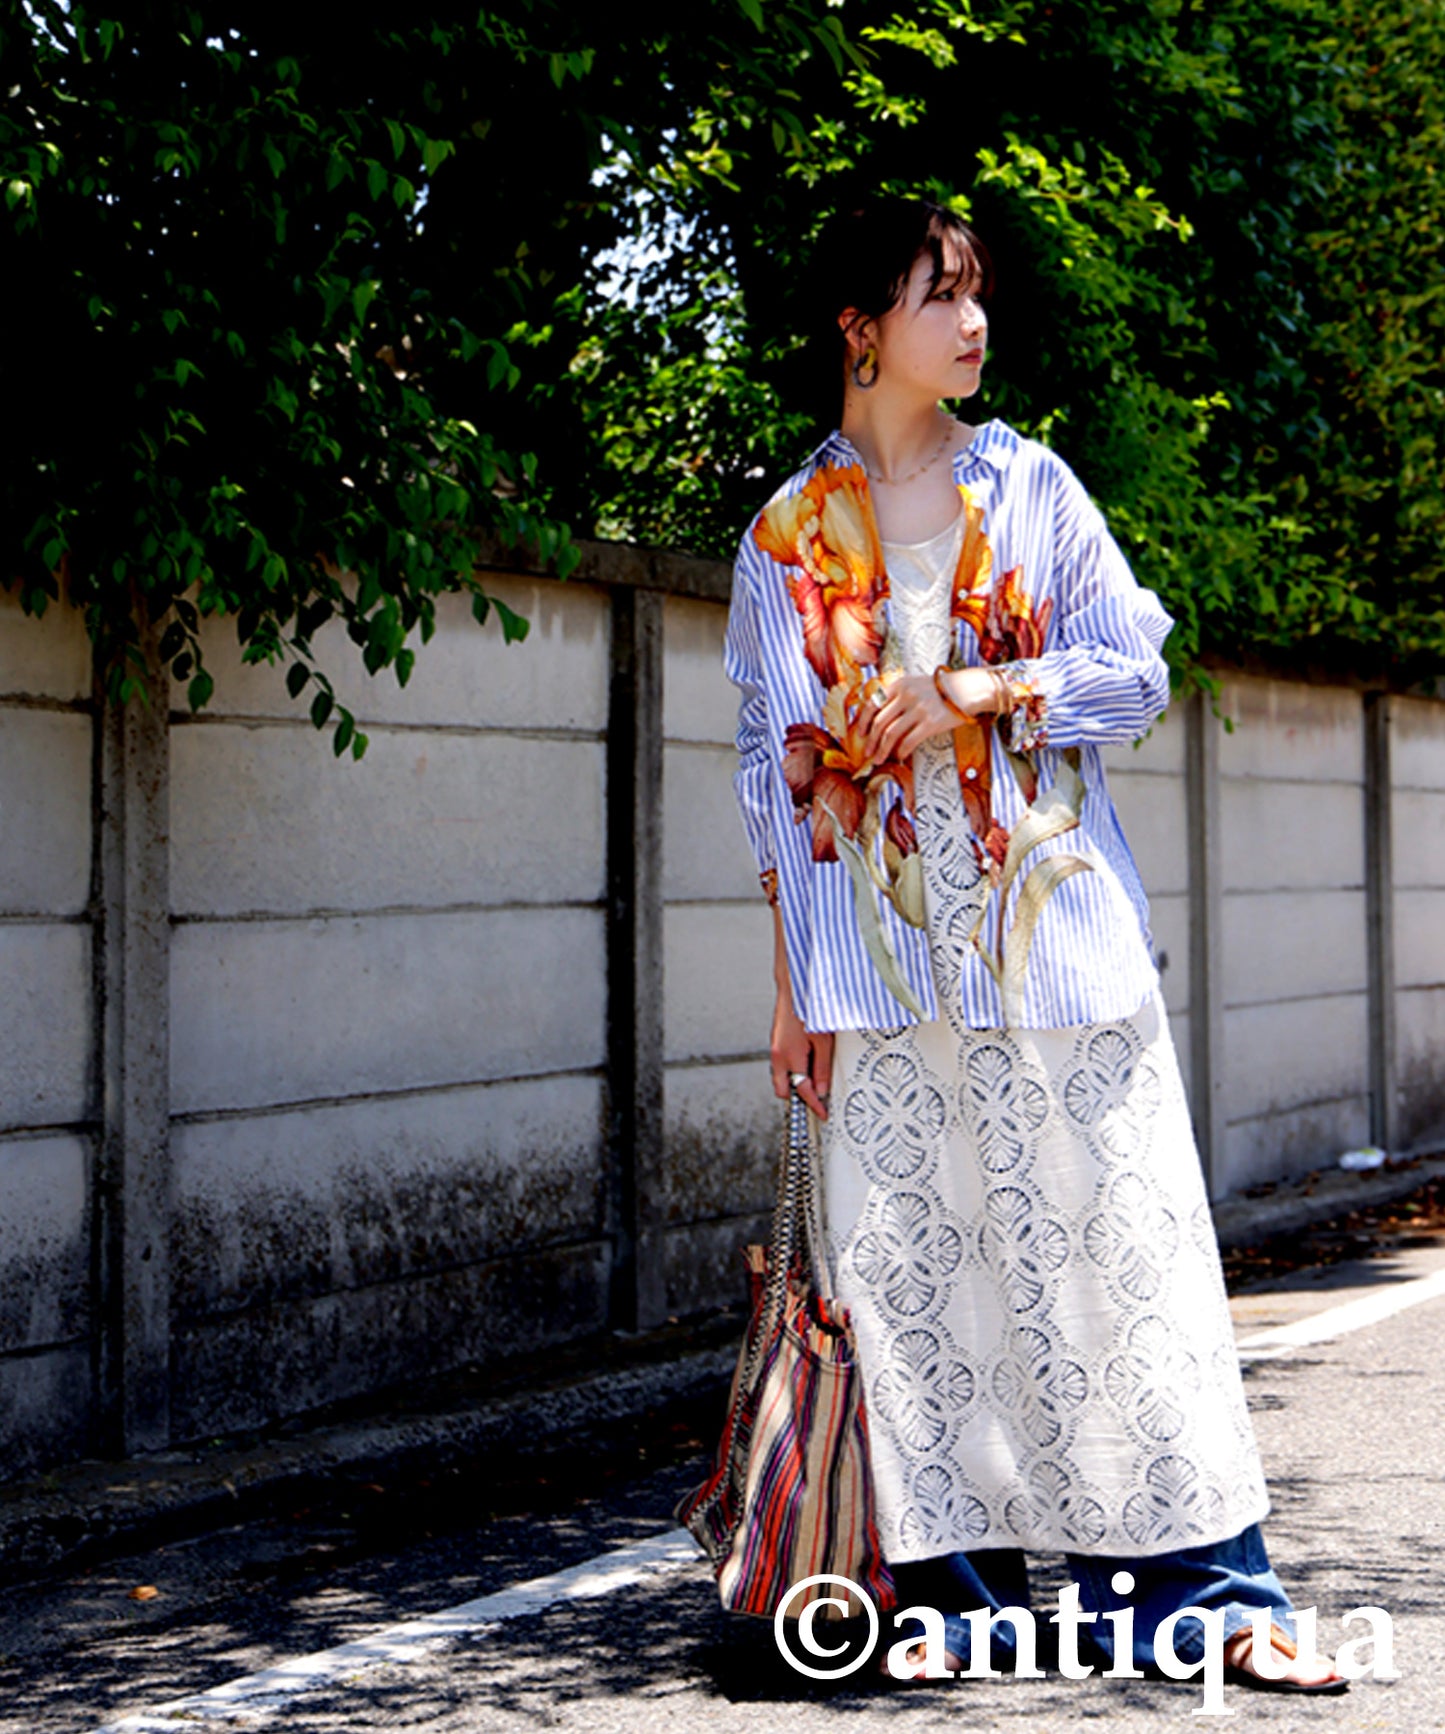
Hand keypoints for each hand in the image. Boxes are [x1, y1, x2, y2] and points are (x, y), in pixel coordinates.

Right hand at [770, 988, 833, 1120]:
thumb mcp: (824, 1040)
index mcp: (788, 1057)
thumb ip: (822, 1067)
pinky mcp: (777, 1041)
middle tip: (816, 1096)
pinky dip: (794, 1068)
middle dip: (798, 1096)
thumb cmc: (810, 1008)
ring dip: (796, 1079)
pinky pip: (783, 1063)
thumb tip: (821, 1089)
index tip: (823, 1112)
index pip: (802, 1091)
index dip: (814, 1104)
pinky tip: (808, 1058)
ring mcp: (775, 1048)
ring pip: (782, 1076)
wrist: (794, 986)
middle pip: (783, 1089)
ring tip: (815, 1072)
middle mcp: (777, 1055)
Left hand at [863, 668, 994, 761]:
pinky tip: (900, 757)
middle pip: (880, 722)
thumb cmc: (938, 690)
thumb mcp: (913, 684)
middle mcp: (907, 695)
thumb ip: (896, 696)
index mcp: (899, 684)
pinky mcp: (931, 723)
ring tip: (879, 759)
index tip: (860, 734)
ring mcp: (919, 709)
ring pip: (891, 734)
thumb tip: (876, 719)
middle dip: (871, 741)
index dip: (863, 722)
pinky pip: (909, 741)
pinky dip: (901, 751)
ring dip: (882, 750)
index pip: (872, 704)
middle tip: (867, 753)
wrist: (966, 689)